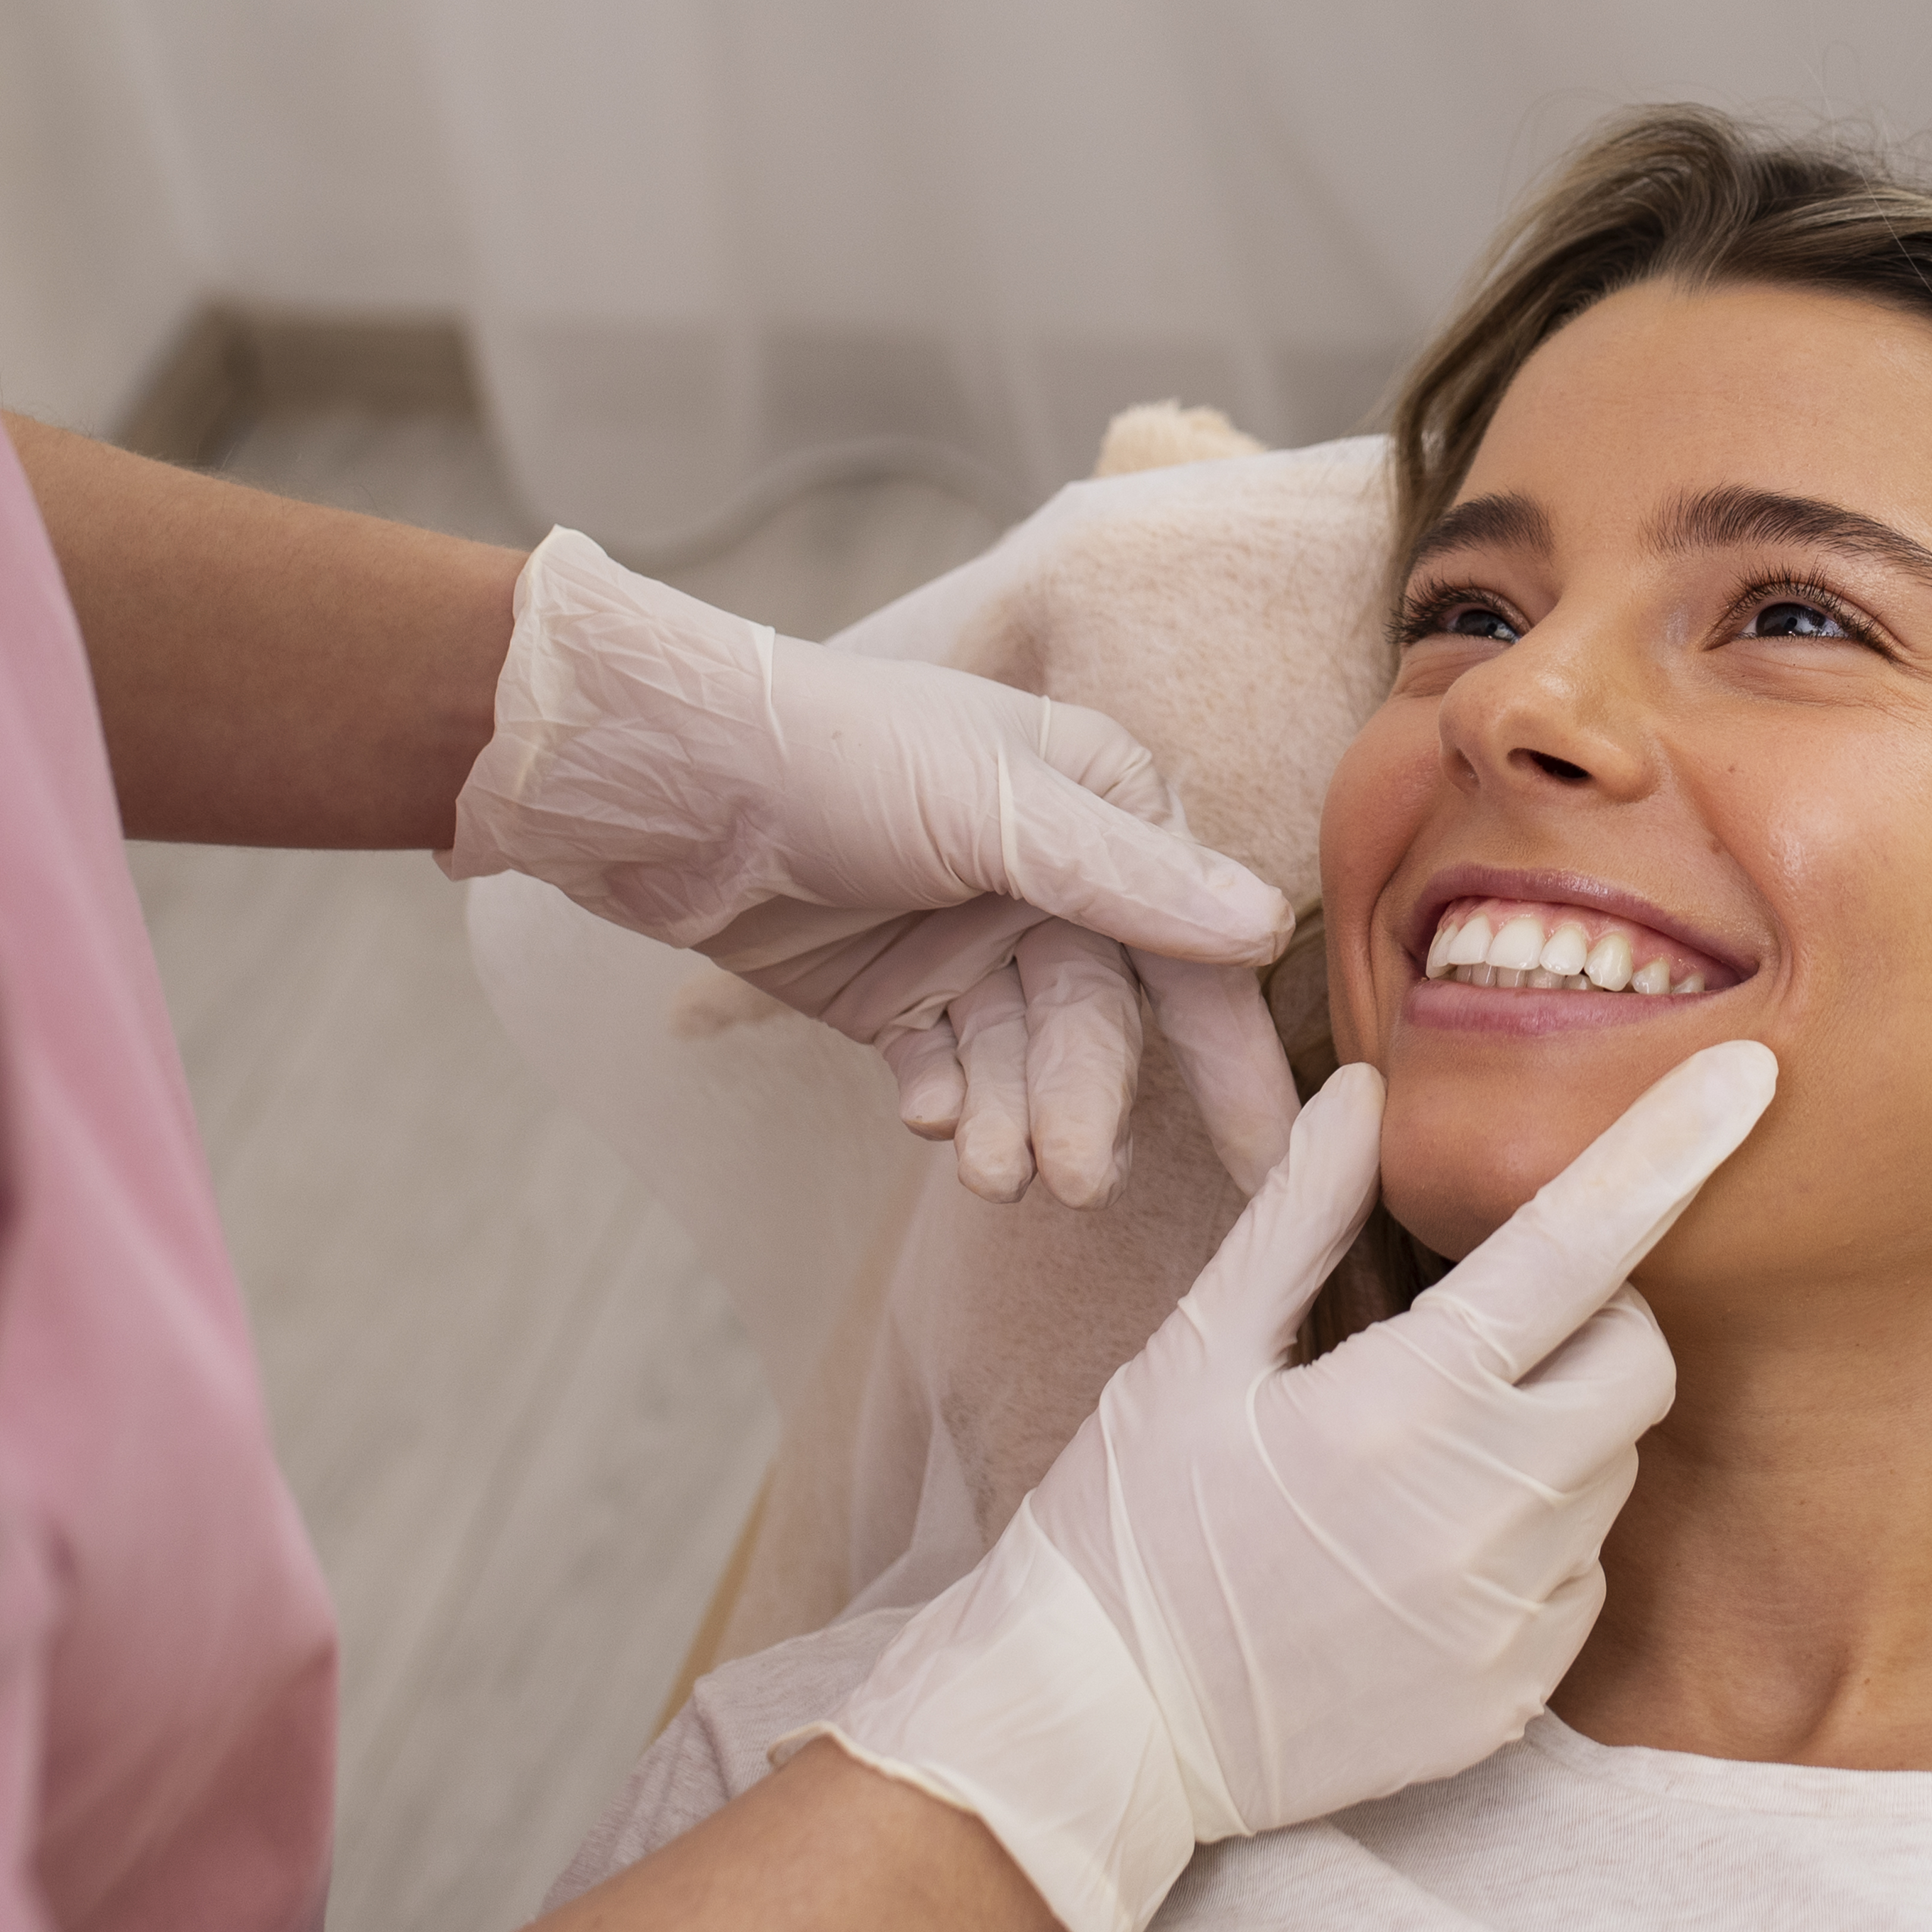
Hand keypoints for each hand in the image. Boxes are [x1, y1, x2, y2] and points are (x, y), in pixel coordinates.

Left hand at [443, 528, 1301, 1201]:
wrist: (663, 782)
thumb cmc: (833, 752)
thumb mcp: (994, 807)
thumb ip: (1126, 880)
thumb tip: (1267, 927)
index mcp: (1099, 805)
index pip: (1188, 944)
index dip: (1227, 1050)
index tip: (1268, 1154)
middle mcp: (1049, 874)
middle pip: (1100, 1017)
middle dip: (1084, 1100)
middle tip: (1073, 1179)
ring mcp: (970, 937)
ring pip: (1023, 1057)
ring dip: (1012, 1117)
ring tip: (986, 1169)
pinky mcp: (896, 993)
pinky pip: (950, 1068)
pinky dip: (946, 1101)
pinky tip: (926, 1116)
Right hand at [796, 1041, 1779, 1931]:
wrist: (1094, 1734)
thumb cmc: (1127, 1524)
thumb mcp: (1193, 1354)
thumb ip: (1299, 1218)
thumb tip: (1366, 1091)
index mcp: (1400, 1404)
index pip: (1579, 1248)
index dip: (1670, 1150)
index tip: (1748, 1076)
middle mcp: (1480, 1514)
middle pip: (1639, 1363)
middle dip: (1598, 1318)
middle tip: (1495, 1323)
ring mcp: (1506, 1618)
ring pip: (1611, 1473)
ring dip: (1555, 1434)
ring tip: (1424, 1455)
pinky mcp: (1510, 1699)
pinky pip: (1581, 1581)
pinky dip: (1534, 1542)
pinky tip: (1425, 1552)